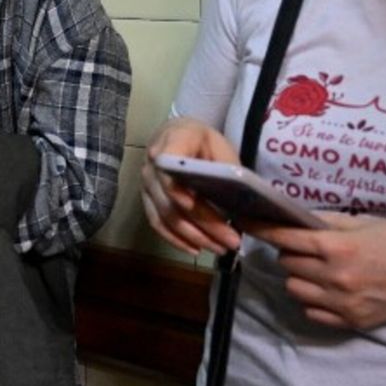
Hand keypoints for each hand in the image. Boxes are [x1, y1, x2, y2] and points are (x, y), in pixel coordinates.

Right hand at [141, 116, 243, 255]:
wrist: (179, 136)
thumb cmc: (205, 143)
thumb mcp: (221, 147)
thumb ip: (225, 169)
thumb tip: (239, 200)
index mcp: (172, 141)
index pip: (167, 165)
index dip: (176, 186)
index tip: (192, 205)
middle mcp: (151, 164)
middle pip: (172, 199)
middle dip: (203, 224)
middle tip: (231, 241)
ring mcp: (146, 183)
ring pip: (165, 215)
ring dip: (193, 236)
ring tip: (220, 248)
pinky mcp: (146, 199)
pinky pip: (156, 223)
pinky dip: (175, 239)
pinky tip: (195, 249)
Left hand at [255, 213, 385, 330]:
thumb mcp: (362, 222)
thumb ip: (324, 223)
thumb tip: (291, 219)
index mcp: (338, 247)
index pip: (285, 239)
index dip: (261, 229)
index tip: (244, 222)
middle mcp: (336, 277)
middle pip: (287, 264)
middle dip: (289, 253)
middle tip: (303, 248)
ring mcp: (343, 303)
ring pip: (294, 289)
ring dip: (297, 277)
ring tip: (315, 269)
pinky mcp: (352, 321)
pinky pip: (312, 312)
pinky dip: (312, 300)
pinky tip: (325, 289)